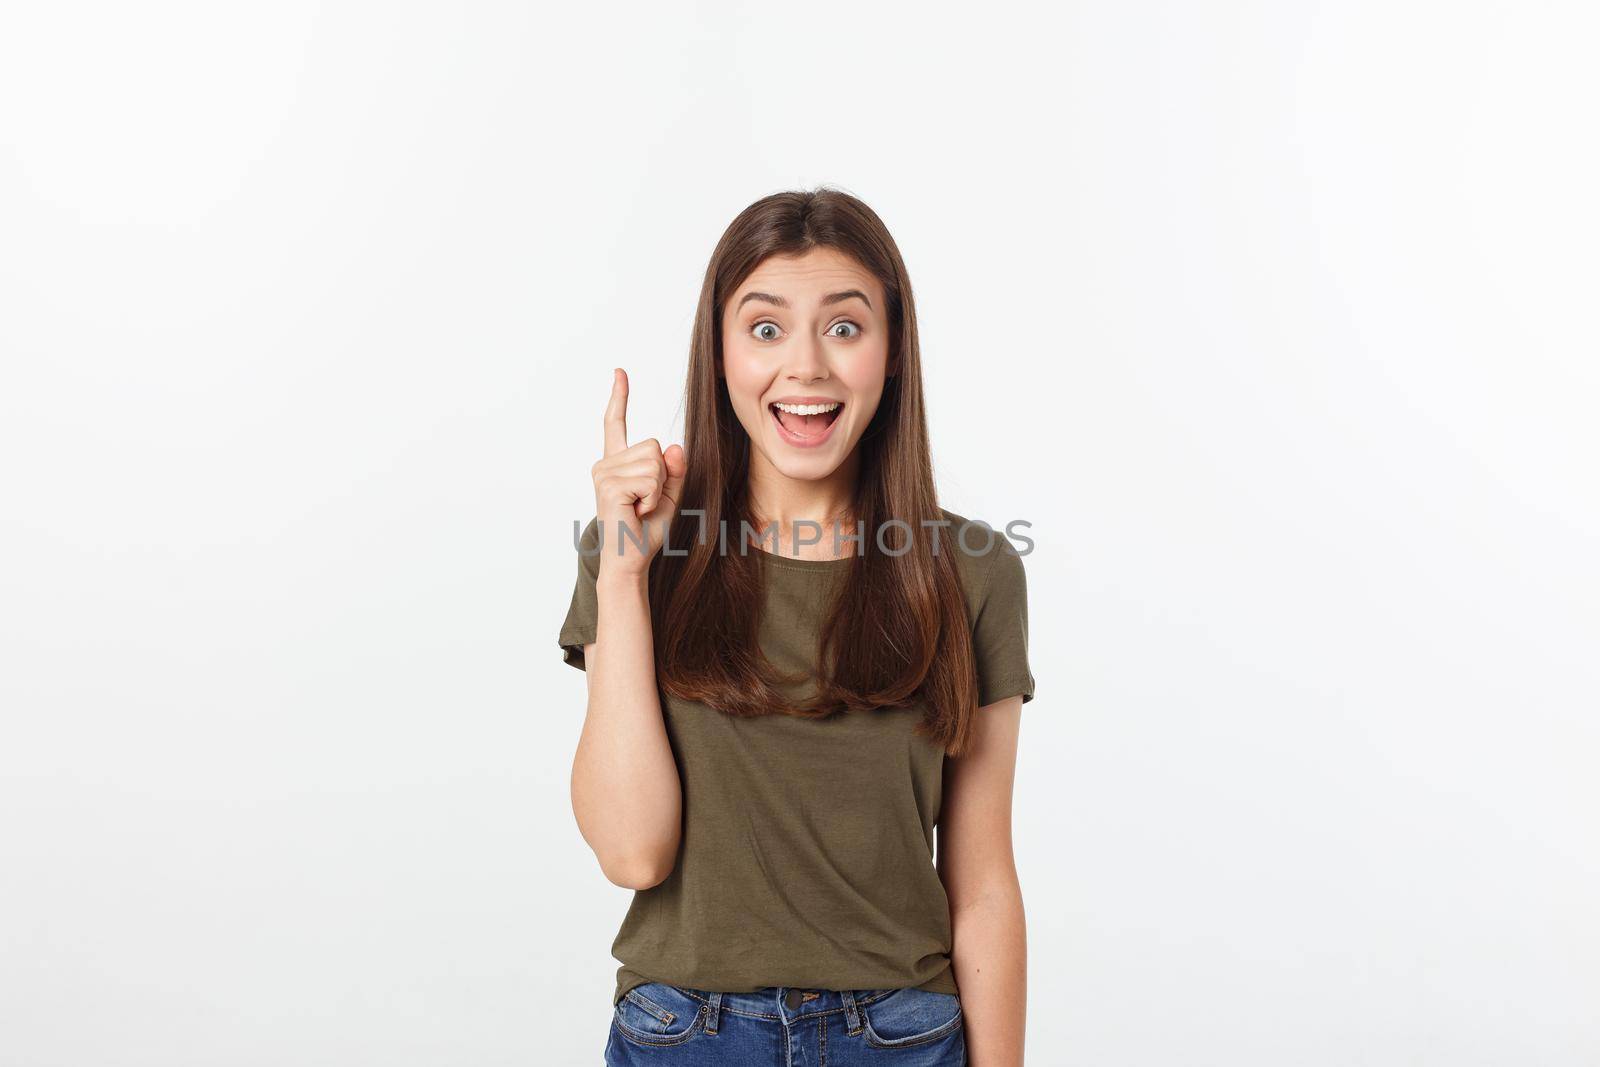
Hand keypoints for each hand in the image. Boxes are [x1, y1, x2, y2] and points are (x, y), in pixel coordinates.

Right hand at [590, 368, 686, 578]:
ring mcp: (604, 473)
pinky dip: (653, 498)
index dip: (620, 397)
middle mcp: (606, 463)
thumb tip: (674, 447)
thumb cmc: (647, 530)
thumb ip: (674, 469)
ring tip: (640, 507)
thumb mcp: (670, 495)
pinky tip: (637, 511)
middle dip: (662, 476)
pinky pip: (651, 479)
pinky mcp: (609, 485)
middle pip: (653, 447)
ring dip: (658, 489)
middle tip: (645, 502)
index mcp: (617, 463)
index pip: (616, 423)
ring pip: (654, 462)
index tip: (619, 372)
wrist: (631, 559)